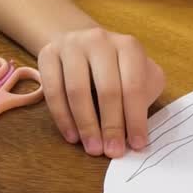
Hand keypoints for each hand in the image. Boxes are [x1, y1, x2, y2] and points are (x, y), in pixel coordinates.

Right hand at [37, 27, 164, 157]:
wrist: (84, 45)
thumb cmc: (118, 69)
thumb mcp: (141, 75)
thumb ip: (145, 97)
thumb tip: (137, 134)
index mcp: (128, 46)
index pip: (134, 86)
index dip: (135, 118)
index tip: (137, 145)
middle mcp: (100, 40)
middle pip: (107, 89)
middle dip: (111, 126)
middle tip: (113, 152)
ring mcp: (71, 45)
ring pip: (77, 90)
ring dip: (86, 125)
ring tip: (93, 148)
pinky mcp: (47, 55)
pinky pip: (53, 91)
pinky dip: (63, 118)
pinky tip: (72, 137)